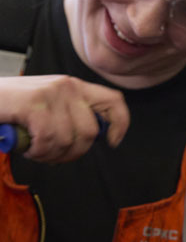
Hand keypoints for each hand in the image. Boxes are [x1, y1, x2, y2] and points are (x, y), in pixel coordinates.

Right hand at [0, 75, 128, 162]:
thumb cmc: (10, 107)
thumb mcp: (47, 106)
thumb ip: (69, 115)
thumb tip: (91, 137)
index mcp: (75, 86)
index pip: (113, 100)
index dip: (120, 123)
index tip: (112, 141)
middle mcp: (67, 87)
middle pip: (90, 131)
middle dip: (72, 153)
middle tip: (51, 153)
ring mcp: (51, 94)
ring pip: (67, 140)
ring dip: (49, 154)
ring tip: (34, 148)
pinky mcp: (34, 104)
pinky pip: (48, 140)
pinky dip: (37, 151)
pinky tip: (27, 146)